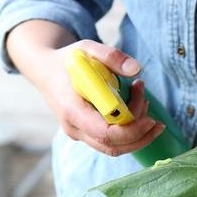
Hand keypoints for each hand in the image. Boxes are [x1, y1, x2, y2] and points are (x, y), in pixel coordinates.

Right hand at [7, 22, 164, 156]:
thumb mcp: (86, 48)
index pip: (105, 133)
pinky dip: (130, 131)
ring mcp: (80, 135)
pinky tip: (137, 108)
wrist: (46, 72)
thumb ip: (111, 56)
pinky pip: (113, 142)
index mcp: (71, 109)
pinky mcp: (87, 135)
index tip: (150, 118)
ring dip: (138, 131)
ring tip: (144, 100)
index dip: (131, 131)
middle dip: (141, 132)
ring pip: (115, 148)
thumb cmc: (67, 61)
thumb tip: (136, 69)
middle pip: (114, 146)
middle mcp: (74, 128)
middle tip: (147, 101)